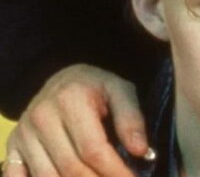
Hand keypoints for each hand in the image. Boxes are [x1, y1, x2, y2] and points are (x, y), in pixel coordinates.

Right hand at [4, 65, 145, 176]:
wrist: (60, 78)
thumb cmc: (94, 86)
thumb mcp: (119, 90)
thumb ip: (131, 118)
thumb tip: (142, 152)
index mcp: (70, 100)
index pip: (93, 149)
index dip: (114, 171)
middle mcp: (41, 118)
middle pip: (70, 167)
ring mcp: (23, 134)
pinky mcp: (11, 145)